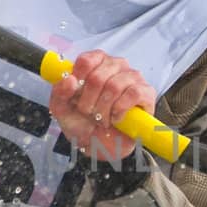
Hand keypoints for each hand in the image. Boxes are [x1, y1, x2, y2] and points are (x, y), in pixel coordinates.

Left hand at [47, 49, 157, 163]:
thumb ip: (59, 93)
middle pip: (97, 76)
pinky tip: (116, 118)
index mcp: (96, 63)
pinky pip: (133, 94)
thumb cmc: (83, 123)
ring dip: (104, 109)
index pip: (86, 60)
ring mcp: (133, 78)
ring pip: (115, 86)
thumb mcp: (62, 109)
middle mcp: (116, 66)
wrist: (100, 146)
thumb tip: (70, 80)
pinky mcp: (146, 92)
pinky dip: (120, 110)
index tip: (75, 97)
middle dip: (89, 102)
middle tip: (89, 113)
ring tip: (102, 119)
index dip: (78, 81)